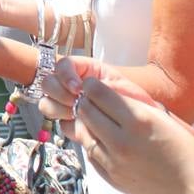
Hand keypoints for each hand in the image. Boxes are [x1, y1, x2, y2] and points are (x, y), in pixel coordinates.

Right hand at [40, 57, 160, 137]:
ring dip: (58, 109)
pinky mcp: (72, 123)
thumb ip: (100, 86)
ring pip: (47, 103)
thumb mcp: (121, 87)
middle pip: (48, 83)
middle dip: (59, 93)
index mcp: (85, 70)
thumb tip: (81, 92)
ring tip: (77, 115)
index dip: (65, 75)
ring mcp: (70, 104)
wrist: (146, 127)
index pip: (61, 65)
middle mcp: (73, 86)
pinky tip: (81, 128)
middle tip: (75, 103)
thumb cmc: (136, 102)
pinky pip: (59, 123)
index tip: (77, 88)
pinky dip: (66, 125)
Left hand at [72, 77, 193, 193]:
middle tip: (91, 100)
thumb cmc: (184, 149)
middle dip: (85, 101)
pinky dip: (91, 143)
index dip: (92, 85)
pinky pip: (90, 154)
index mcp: (138, 120)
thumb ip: (130, 103)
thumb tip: (103, 89)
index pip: (98, 93)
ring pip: (82, 133)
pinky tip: (100, 139)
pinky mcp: (112, 179)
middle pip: (86, 111)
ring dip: (85, 122)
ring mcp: (114, 163)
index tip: (93, 85)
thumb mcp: (161, 117)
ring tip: (94, 119)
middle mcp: (122, 141)